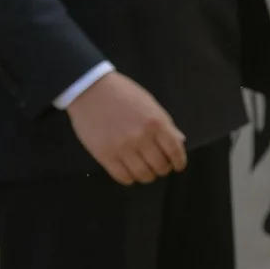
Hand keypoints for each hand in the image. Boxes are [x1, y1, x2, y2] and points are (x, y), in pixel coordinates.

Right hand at [69, 70, 187, 182]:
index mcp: (156, 123)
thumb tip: (179, 141)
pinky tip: (130, 172)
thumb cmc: (123, 94)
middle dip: (163, 169)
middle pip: (159, 166)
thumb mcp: (150, 104)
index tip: (178, 166)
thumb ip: (165, 124)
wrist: (91, 90)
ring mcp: (123, 148)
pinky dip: (130, 178)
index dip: (179, 162)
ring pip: (142, 175)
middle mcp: (141, 138)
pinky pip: (123, 177)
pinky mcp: (105, 156)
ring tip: (145, 171)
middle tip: (160, 167)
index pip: (174, 150)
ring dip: (147, 176)